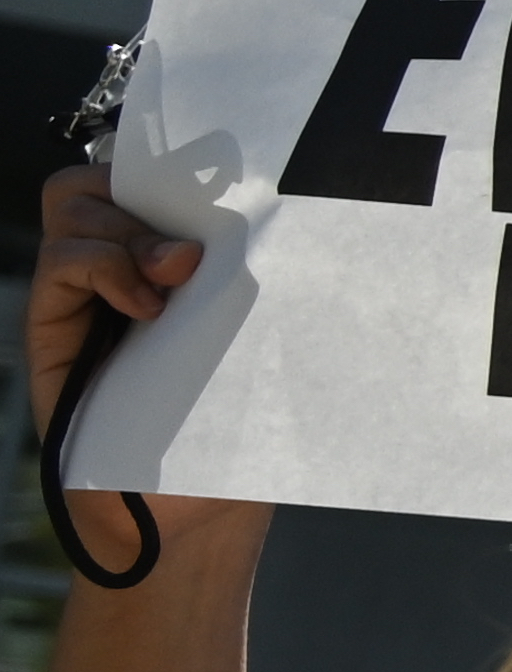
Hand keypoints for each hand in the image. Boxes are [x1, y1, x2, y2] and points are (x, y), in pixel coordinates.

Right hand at [22, 165, 241, 580]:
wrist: (192, 509)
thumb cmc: (240, 426)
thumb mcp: (259, 339)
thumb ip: (254, 277)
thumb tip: (297, 210)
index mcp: (180, 259)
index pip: (158, 176)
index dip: (179, 162)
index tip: (227, 174)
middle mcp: (126, 266)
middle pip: (109, 177)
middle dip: (149, 187)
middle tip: (200, 241)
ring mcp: (86, 293)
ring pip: (76, 204)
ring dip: (130, 229)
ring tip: (177, 279)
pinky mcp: (54, 325)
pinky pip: (62, 260)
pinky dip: (103, 266)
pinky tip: (145, 306)